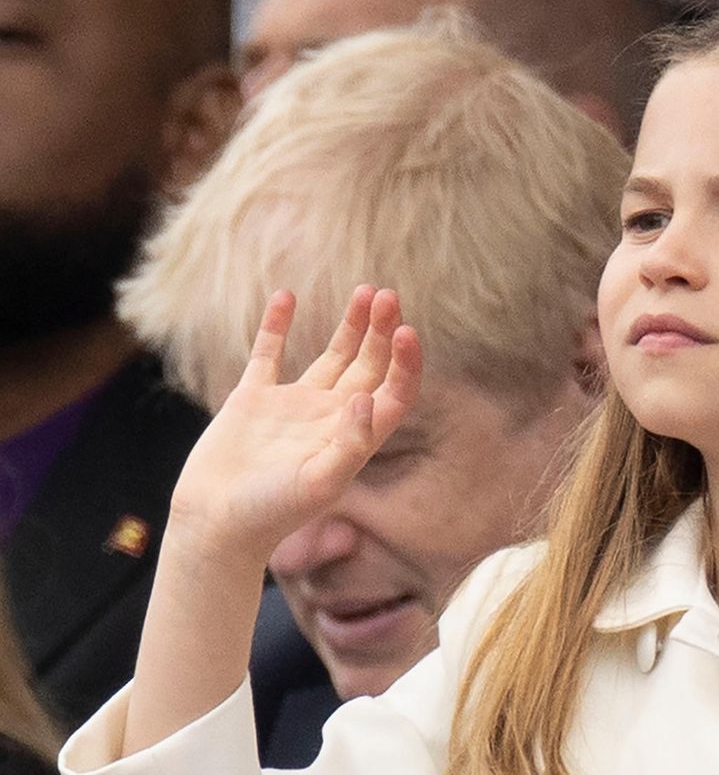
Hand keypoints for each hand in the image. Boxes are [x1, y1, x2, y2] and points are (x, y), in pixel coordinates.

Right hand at [169, 286, 420, 563]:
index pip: (394, 393)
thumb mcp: (318, 484)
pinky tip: (285, 295)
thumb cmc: (270, 514)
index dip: (406, 364)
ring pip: (332, 355)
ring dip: (350, 325)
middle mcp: (329, 418)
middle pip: (368, 366)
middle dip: (381, 332)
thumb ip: (348, 444)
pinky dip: (276, 326)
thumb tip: (365, 399)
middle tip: (388, 295)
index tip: (406, 332)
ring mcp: (293, 406)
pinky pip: (269, 354)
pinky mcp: (253, 400)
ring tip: (367, 290)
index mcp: (353, 438)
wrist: (214, 525)